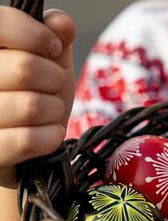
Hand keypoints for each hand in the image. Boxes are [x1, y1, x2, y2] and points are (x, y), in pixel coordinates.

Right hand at [0, 7, 75, 187]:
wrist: (27, 150)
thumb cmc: (33, 96)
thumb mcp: (47, 61)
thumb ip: (53, 37)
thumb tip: (60, 23)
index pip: (0, 24)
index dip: (35, 35)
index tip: (52, 48)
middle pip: (25, 68)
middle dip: (53, 78)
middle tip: (51, 86)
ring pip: (31, 106)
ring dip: (54, 110)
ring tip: (47, 112)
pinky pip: (28, 140)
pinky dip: (50, 136)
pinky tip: (47, 133)